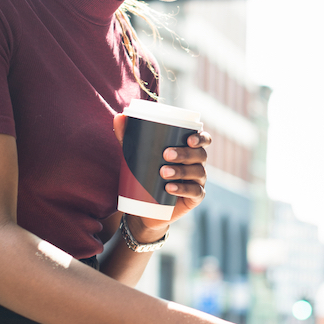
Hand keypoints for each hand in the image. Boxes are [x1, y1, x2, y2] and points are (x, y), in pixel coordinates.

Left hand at [112, 115, 210, 234]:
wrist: (145, 208)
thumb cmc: (145, 175)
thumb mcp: (136, 156)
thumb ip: (128, 136)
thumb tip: (120, 116)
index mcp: (189, 150)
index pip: (204, 140)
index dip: (201, 137)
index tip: (189, 139)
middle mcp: (197, 164)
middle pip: (200, 155)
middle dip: (185, 153)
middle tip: (165, 154)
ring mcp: (198, 181)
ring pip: (198, 172)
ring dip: (181, 171)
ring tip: (163, 172)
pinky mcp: (194, 198)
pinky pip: (195, 192)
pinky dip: (183, 189)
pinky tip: (170, 188)